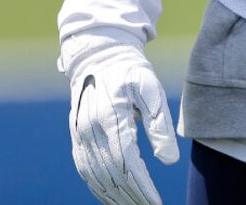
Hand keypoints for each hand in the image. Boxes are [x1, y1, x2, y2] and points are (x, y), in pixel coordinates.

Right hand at [60, 33, 178, 204]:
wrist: (100, 55)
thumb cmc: (130, 70)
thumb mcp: (150, 88)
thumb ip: (159, 123)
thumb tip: (169, 160)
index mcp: (109, 116)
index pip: (126, 162)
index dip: (142, 186)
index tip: (156, 201)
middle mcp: (89, 130)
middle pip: (110, 175)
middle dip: (132, 196)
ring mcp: (79, 135)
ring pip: (95, 177)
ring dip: (115, 197)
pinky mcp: (76, 137)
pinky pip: (85, 170)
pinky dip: (99, 188)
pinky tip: (114, 196)